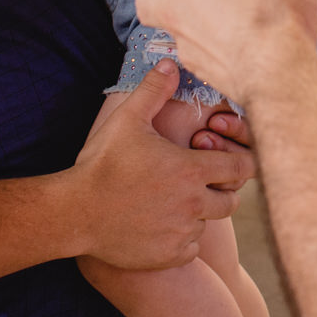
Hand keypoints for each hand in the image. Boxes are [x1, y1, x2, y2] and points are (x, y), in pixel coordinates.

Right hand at [67, 62, 254, 269]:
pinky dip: (181, 239)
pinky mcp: (168, 255)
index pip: (242, 168)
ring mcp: (182, 232)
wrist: (74, 212)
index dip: (237, 162)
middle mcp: (194, 204)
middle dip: (220, 190)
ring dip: (198, 214)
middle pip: (230, 200)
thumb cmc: (101, 163)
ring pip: (208, 224)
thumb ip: (153, 90)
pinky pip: (190, 248)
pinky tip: (160, 225)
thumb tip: (170, 61)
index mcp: (191, 170)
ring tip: (171, 202)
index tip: (223, 160)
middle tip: (194, 182)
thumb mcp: (127, 119)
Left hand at [112, 0, 316, 106]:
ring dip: (188, 19)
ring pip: (173, 28)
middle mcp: (179, 8)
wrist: (278, 77)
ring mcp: (188, 44)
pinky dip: (213, 44)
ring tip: (221, 13)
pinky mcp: (205, 72)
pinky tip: (240, 41)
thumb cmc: (273, 12)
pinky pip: (199, 52)